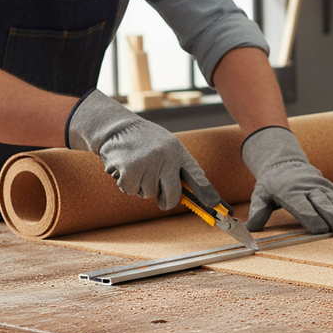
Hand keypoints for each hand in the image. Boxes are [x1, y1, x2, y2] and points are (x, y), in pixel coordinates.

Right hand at [66, 88, 219, 210]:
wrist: (117, 127)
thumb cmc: (147, 141)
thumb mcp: (170, 147)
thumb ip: (181, 168)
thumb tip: (196, 194)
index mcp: (177, 152)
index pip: (195, 175)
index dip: (205, 191)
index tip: (215, 204)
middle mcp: (164, 157)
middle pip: (171, 194)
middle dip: (166, 200)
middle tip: (162, 198)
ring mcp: (146, 164)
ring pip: (148, 194)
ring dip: (141, 187)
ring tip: (137, 168)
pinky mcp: (127, 169)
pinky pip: (131, 190)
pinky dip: (127, 184)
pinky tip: (125, 169)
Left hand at [241, 126, 332, 234]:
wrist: (284, 162)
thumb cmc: (271, 184)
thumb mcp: (260, 194)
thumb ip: (258, 211)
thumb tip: (250, 228)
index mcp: (289, 191)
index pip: (301, 205)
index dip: (311, 217)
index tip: (321, 230)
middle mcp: (308, 187)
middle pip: (322, 204)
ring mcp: (321, 186)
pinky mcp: (330, 187)